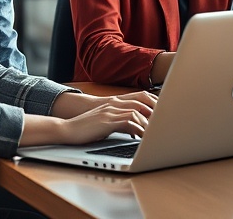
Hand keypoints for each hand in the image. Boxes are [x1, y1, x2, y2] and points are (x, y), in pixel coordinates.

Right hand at [21, 95, 155, 147]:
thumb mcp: (106, 120)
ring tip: (156, 131)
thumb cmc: (86, 128)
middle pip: (142, 101)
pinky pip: (127, 122)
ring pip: (136, 112)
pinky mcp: (106, 122)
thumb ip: (120, 119)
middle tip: (165, 120)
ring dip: (148, 122)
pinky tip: (141, 136)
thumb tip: (136, 127)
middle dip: (156, 111)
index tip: (165, 111)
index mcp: (115, 102)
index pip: (140, 96)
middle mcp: (114, 104)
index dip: (154, 102)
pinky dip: (137, 128)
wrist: (66, 130)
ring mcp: (110, 112)